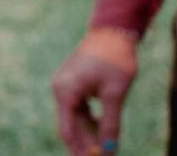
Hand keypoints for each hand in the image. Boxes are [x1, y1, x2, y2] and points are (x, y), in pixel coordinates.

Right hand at [53, 29, 137, 155]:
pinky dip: (90, 120)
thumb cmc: (114, 60)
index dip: (79, 150)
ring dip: (89, 133)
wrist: (112, 32)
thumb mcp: (115, 94)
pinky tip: (102, 129)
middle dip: (85, 144)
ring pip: (75, 117)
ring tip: (106, 148)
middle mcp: (60, 89)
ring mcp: (65, 85)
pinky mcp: (73, 83)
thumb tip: (109, 150)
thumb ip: (110, 123)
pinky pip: (79, 107)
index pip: (68, 130)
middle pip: (71, 125)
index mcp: (66, 91)